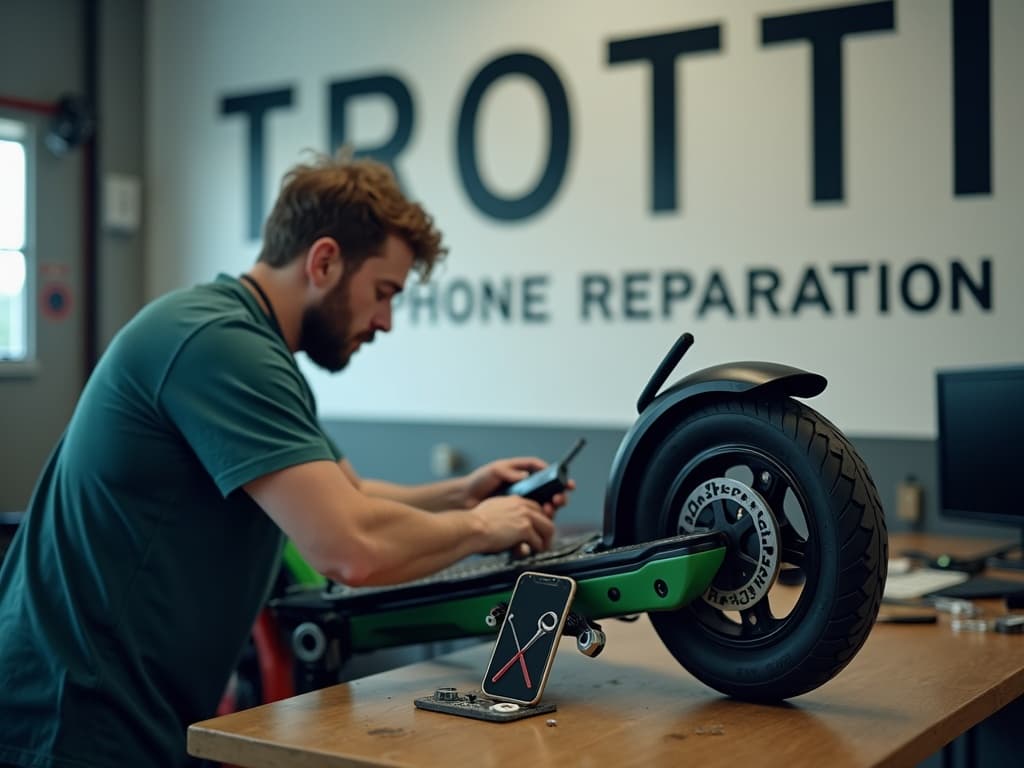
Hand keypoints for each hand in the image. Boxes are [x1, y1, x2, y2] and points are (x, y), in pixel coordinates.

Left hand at [461, 457, 576, 515]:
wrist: (465, 500)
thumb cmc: (480, 481)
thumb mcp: (496, 470)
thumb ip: (511, 471)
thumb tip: (525, 476)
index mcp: (526, 475)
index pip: (548, 475)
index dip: (560, 479)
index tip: (568, 484)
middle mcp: (529, 490)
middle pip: (552, 494)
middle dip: (559, 497)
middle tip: (558, 499)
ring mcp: (525, 505)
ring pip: (546, 510)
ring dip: (551, 510)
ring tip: (548, 509)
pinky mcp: (519, 518)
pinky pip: (533, 522)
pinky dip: (539, 524)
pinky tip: (539, 523)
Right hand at [470, 495, 555, 553]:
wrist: (472, 528)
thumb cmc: (475, 523)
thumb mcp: (492, 510)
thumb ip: (503, 513)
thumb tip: (507, 524)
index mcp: (514, 500)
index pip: (535, 508)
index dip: (539, 519)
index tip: (537, 529)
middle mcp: (522, 506)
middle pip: (545, 516)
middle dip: (545, 530)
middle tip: (543, 540)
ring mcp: (525, 517)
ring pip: (548, 528)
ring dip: (546, 540)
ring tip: (541, 548)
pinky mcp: (525, 529)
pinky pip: (538, 541)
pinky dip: (537, 549)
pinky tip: (531, 552)